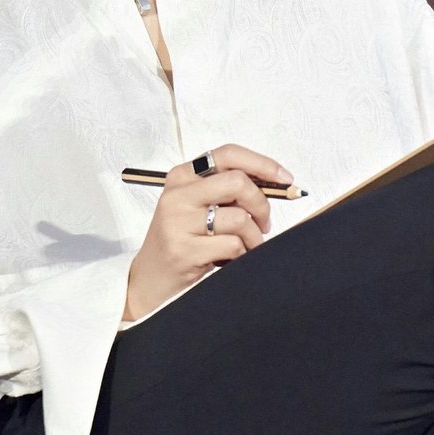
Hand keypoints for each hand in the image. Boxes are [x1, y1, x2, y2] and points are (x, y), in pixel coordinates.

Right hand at [124, 144, 293, 320]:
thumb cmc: (181, 239)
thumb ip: (225, 189)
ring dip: (253, 237)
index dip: (262, 164)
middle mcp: (178, 195)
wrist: (148, 280)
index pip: (228, 154)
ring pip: (240, 218)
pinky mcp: (184, 250)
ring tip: (245, 246)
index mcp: (182, 176)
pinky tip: (230, 259)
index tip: (285, 178)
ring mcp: (179, 223)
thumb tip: (274, 182)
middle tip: (264, 222)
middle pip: (238, 182)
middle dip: (262, 204)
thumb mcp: (195, 205)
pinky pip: (233, 246)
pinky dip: (242, 254)